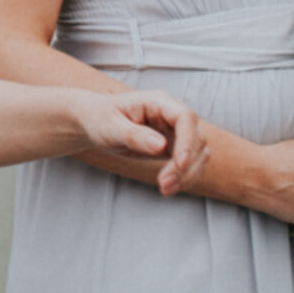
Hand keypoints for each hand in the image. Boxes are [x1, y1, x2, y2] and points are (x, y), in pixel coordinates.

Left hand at [73, 90, 205, 195]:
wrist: (95, 121)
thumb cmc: (100, 118)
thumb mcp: (110, 126)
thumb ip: (134, 135)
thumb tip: (160, 146)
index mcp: (157, 102)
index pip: (185, 117)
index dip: (187, 141)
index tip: (179, 163)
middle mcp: (171, 115)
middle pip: (196, 138)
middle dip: (185, 165)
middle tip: (164, 184)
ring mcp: (175, 131)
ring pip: (198, 153)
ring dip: (187, 174)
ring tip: (165, 189)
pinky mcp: (174, 146)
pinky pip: (189, 163)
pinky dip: (183, 177)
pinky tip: (168, 188)